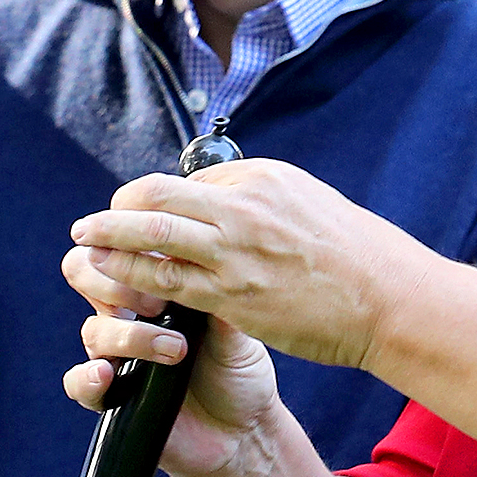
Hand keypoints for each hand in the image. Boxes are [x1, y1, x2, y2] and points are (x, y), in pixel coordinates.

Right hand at [61, 239, 284, 476]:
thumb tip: (205, 254)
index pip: (118, 245)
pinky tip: (108, 376)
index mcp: (153, 284)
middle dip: (114, 281)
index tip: (166, 261)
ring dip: (130, 335)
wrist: (243, 432)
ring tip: (174, 349)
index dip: (128, 244)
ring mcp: (115, 353)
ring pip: (92, 328)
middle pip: (84, 271)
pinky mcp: (109, 396)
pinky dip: (87, 377)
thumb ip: (217, 290)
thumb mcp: (238, 324)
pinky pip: (77, 382)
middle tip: (158, 304)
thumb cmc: (240, 371)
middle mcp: (126, 313)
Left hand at [65, 159, 434, 373]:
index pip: (185, 181)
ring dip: (109, 238)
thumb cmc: (353, 256)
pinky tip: (111, 279)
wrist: (392, 298)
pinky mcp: (233, 294)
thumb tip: (211, 202)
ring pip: (152, 236)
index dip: (152, 200)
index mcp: (261, 178)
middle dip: (116, 210)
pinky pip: (166, 283)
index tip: (133, 213)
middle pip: (156, 197)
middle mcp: (244, 207)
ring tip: (84, 242)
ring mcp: (236, 251)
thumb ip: (255, 202)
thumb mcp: (303, 203)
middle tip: (89, 224)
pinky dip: (132, 278)